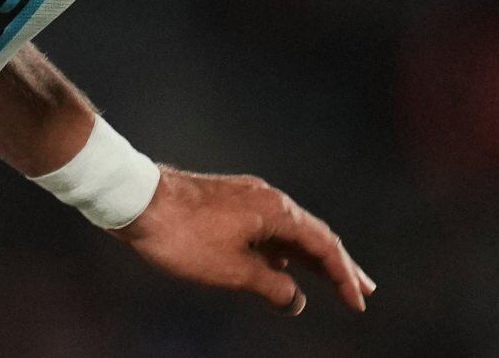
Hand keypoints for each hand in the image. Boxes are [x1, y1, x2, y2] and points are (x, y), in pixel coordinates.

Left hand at [111, 167, 376, 314]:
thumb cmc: (182, 235)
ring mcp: (244, 196)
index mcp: (275, 210)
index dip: (344, 275)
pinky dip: (280, 250)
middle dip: (337, 265)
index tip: (358, 302)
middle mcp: (265, 197)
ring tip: (330, 280)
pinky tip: (280, 268)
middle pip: (312, 234)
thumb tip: (295, 300)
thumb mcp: (232, 270)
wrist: (134, 198)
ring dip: (308, 257)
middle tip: (364, 290)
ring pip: (287, 230)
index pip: (324, 244)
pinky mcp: (225, 201)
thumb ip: (272, 286)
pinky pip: (265, 227)